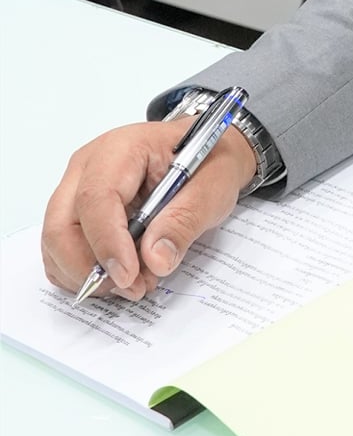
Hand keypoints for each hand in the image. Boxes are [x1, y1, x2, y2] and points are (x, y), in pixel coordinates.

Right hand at [40, 119, 255, 300]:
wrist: (204, 154)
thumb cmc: (206, 161)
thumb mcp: (214, 185)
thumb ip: (185, 220)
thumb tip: (155, 259)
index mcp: (121, 149)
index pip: (95, 197)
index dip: (107, 242)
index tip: (129, 275)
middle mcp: (87, 167)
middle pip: (62, 226)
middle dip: (91, 268)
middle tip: (134, 287)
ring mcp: (75, 190)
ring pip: (56, 244)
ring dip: (89, 275)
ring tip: (137, 281)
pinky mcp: (75, 214)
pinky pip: (60, 253)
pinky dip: (83, 274)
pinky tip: (120, 276)